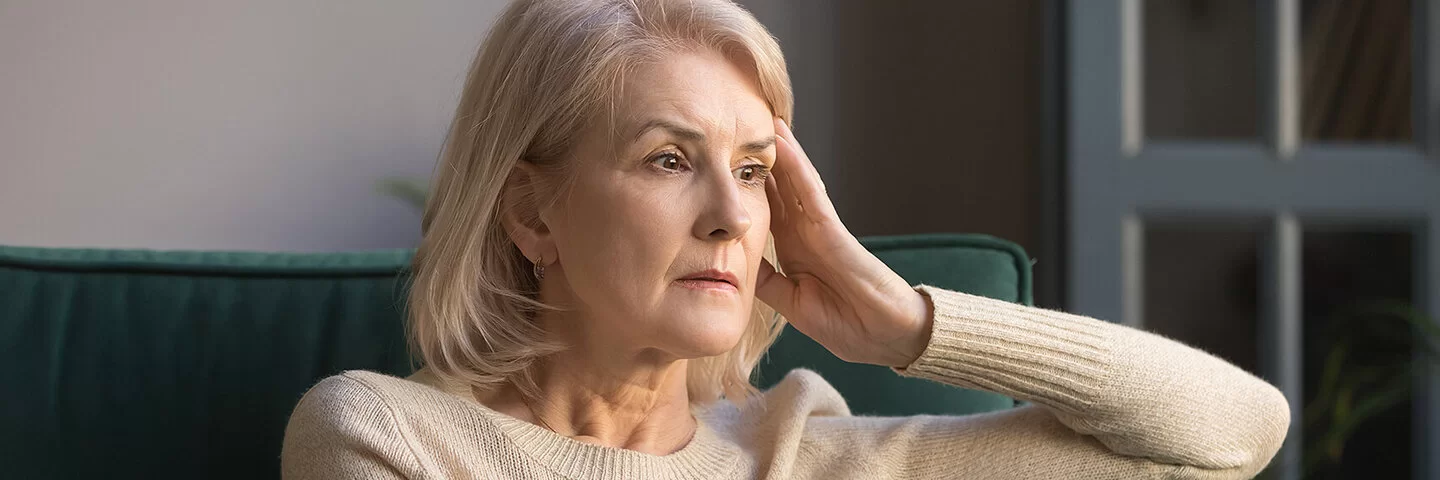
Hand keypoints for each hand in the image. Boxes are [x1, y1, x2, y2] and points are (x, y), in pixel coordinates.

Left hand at [755, 118, 933, 367]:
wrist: (886, 338)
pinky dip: (796, 167)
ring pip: (793, 180)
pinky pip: (811, 193)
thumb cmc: (847, 324)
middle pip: (777, 187)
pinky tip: (782, 143)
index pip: (765, 210)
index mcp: (794, 250)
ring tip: (759, 117)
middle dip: (758, 160)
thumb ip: (767, 282)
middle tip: (734, 126)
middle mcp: (805, 232)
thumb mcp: (792, 304)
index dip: (745, 187)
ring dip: (778, 150)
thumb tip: (734, 263)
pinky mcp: (833, 230)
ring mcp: (820, 228)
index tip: (720, 164)